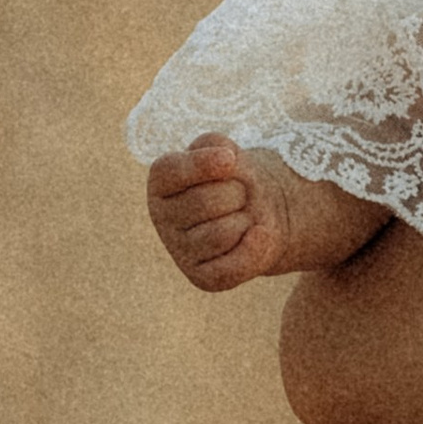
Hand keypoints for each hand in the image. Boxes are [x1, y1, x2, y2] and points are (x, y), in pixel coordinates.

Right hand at [146, 135, 369, 290]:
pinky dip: (257, 247)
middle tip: (240, 195)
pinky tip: (258, 236)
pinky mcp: (201, 277)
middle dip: (238, 193)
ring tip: (243, 216)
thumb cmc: (238, 178)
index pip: (174, 171)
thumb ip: (217, 146)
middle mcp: (161, 217)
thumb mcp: (226, 150)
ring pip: (223, 233)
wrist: (262, 211)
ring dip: (247, 219)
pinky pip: (234, 266)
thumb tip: (226, 162)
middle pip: (208, 201)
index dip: (206, 163)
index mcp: (160, 181)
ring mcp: (179, 250)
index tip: (230, 159)